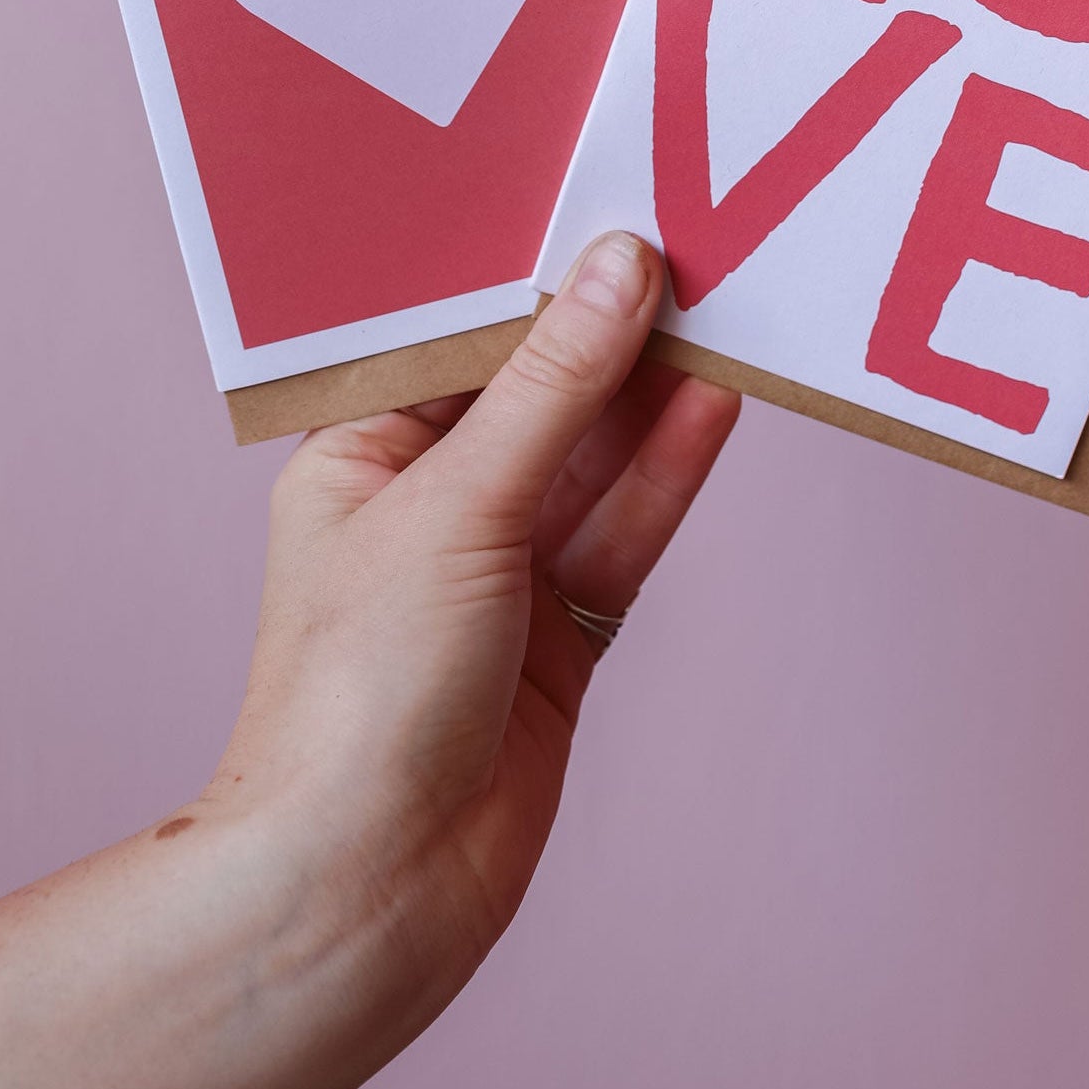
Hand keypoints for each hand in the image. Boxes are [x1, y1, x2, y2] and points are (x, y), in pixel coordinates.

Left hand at [213, 230, 739, 996]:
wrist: (369, 889)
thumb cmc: (358, 693)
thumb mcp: (458, 508)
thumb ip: (552, 388)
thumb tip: (621, 267)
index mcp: (358, 452)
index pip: (458, 335)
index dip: (535, 271)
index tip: (612, 200)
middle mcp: (427, 501)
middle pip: (537, 389)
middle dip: (609, 325)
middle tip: (696, 237)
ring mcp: (499, 569)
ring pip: (594, 456)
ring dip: (655, 389)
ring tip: (730, 298)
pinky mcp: (563, 633)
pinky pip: (626, 528)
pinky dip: (671, 470)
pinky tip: (718, 400)